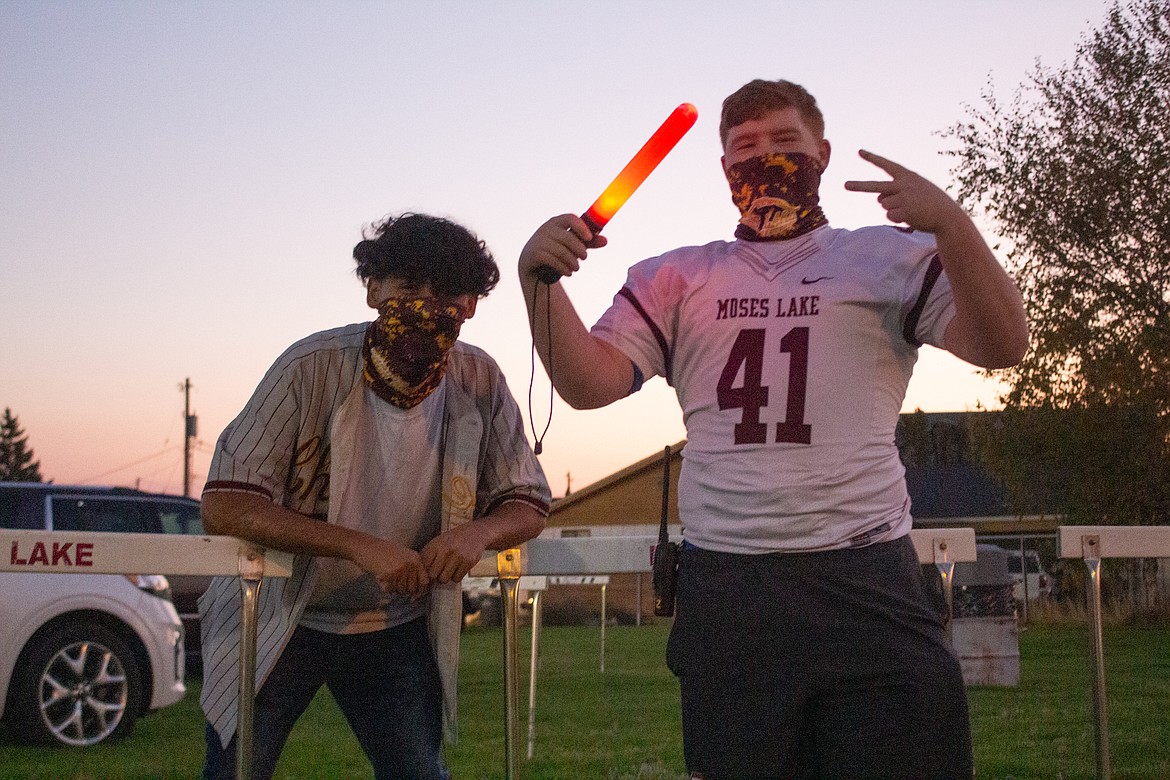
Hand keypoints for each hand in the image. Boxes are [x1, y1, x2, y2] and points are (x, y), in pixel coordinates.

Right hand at [349, 537, 428, 595]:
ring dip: (393, 588)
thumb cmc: (381, 551)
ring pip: (401, 590)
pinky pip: (390, 590)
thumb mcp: (402, 556)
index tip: (415, 596)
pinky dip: (385, 587)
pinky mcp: (390, 574)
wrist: (364, 546)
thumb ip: (412, 569)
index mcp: (416, 558)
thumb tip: (418, 591)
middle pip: (412, 588)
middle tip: (394, 582)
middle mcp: (411, 564)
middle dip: (404, 589)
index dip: (421, 591)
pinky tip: (380, 577)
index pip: (425, 581)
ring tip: (386, 577)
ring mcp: (401, 569)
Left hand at [420, 523, 490, 583]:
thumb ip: (427, 556)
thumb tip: (418, 575)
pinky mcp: (468, 562)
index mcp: (436, 544)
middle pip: (433, 575)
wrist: (475, 533)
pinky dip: (456, 576)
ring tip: (449, 569)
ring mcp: (458, 556)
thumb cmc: (452, 540)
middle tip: (439, 572)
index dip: (424, 572)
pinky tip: (458, 568)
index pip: (424, 565)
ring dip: (446, 577)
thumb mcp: (438, 542)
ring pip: (445, 579)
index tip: (427, 574)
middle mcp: (446, 550)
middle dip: (435, 576)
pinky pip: (457, 579)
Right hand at [518, 214, 607, 282]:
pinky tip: (568, 272)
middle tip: (585, 258)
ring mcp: (538, 241)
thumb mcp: (573, 245)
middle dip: (579, 249)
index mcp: (557, 222)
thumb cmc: (556, 250)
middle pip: (568, 237)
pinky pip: (552, 260)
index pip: (570, 218)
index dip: (581, 227)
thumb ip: (588, 242)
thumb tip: (605, 241)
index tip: (589, 238)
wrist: (533, 263)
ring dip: (573, 262)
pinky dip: (563, 268)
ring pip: (561, 251)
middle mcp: (546, 229)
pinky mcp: (534, 254)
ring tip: (576, 268)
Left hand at [844, 150, 966, 233]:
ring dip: (893, 209)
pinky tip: (911, 216)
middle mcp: (903, 185)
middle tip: (845, 185)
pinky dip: (897, 218)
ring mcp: (903, 198)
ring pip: (883, 205)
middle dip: (859, 186)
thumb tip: (878, 200)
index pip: (887, 165)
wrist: (947, 216)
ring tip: (910, 209)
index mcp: (907, 176)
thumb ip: (896, 191)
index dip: (873, 158)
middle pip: (875, 186)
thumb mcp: (916, 189)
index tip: (859, 151)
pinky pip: (889, 216)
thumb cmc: (930, 202)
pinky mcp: (904, 211)